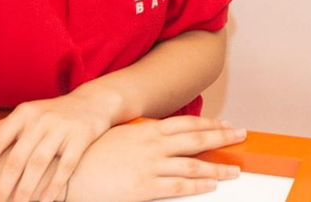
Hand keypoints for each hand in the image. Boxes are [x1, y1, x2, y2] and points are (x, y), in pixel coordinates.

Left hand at [0, 83, 119, 201]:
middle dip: (2, 187)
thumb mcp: (24, 116)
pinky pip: (66, 165)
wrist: (93, 101)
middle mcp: (40, 119)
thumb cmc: (50, 114)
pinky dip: (55, 185)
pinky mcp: (81, 136)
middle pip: (17, 158)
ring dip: (26, 189)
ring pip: (40, 163)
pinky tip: (46, 201)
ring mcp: (62, 127)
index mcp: (22, 114)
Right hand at [65, 116, 245, 201]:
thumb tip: (157, 136)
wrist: (69, 171)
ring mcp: (151, 166)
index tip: (225, 125)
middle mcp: (153, 145)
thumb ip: (141, 136)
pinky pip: (178, 186)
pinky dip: (198, 185)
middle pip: (196, 139)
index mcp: (147, 130)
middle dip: (222, 137)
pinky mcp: (145, 188)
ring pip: (193, 165)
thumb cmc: (91, 154)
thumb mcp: (119, 137)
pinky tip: (211, 185)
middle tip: (241, 135)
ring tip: (234, 169)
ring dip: (217, 167)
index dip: (209, 125)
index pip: (187, 124)